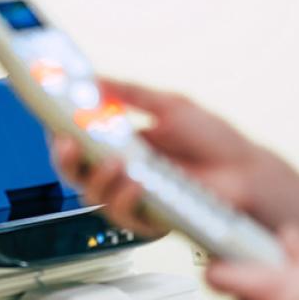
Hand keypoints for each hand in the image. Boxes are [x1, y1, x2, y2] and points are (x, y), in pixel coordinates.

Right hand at [54, 79, 268, 236]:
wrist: (246, 171)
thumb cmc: (214, 141)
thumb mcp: (169, 105)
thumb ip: (131, 92)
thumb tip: (95, 79)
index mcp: (122, 143)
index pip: (78, 140)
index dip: (60, 132)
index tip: (52, 118)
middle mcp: (122, 172)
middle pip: (75, 171)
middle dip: (64, 157)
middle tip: (68, 143)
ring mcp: (133, 197)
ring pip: (91, 196)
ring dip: (97, 177)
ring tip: (114, 161)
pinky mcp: (148, 220)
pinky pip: (121, 216)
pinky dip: (124, 198)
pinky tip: (136, 183)